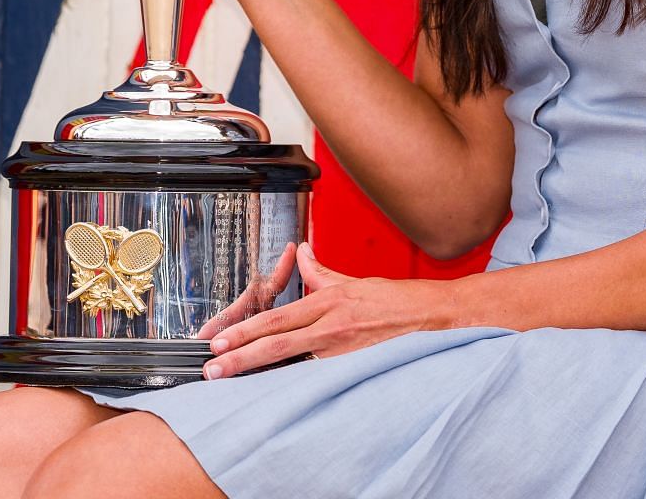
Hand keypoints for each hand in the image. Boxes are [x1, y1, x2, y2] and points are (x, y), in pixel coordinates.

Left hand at [202, 243, 454, 378]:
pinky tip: (272, 392)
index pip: (277, 317)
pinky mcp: (354, 366)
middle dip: (240, 355)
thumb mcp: (354, 281)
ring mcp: (342, 349)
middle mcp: (331, 326)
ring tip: (231, 380)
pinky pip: (316, 375)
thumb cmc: (397, 301)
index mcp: (329, 301)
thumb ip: (322, 272)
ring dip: (259, 371)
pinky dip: (292, 383)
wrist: (433, 317)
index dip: (245, 329)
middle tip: (212, 367)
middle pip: (276, 341)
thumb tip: (302, 253)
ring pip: (292, 361)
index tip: (219, 340)